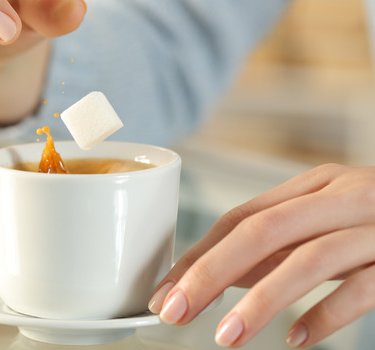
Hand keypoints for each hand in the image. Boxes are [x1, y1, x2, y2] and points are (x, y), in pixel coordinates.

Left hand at [148, 163, 374, 347]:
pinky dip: (329, 314)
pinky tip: (298, 340)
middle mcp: (343, 196)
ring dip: (261, 300)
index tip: (165, 290)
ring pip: (309, 258)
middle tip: (174, 311)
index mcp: (315, 186)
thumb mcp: (328, 220)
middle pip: (262, 231)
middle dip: (210, 273)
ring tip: (225, 336)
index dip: (197, 254)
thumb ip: (279, 244)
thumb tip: (217, 273)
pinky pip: (365, 285)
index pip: (240, 217)